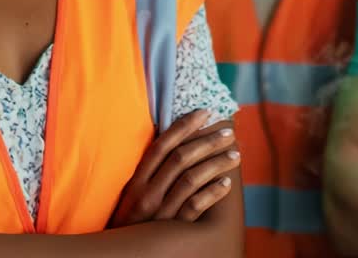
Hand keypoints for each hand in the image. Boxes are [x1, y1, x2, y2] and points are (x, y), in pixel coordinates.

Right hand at [110, 110, 240, 225]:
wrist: (121, 254)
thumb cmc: (132, 220)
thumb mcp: (133, 194)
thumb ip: (150, 172)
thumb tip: (175, 144)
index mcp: (136, 179)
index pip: (162, 145)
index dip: (184, 126)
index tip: (205, 112)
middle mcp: (146, 192)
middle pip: (180, 158)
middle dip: (207, 142)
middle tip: (229, 133)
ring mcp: (159, 211)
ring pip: (191, 179)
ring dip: (216, 163)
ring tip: (236, 155)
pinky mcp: (172, 229)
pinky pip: (194, 207)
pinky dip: (212, 192)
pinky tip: (227, 183)